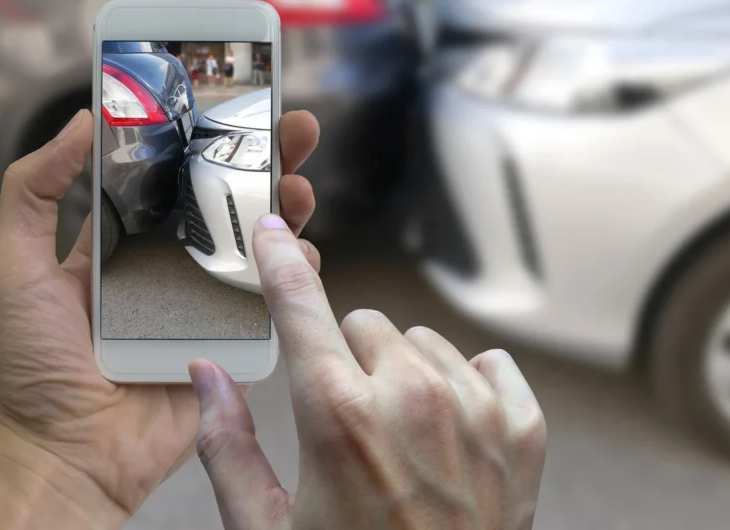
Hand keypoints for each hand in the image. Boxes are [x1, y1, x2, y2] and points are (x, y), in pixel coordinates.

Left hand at [0, 108, 320, 527]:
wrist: (72, 451)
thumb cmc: (36, 365)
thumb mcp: (16, 264)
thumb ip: (33, 189)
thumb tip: (82, 120)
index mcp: (129, 242)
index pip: (177, 178)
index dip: (208, 141)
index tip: (236, 105)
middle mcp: (175, 266)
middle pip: (232, 202)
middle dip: (267, 163)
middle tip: (294, 130)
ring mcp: (210, 303)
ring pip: (263, 245)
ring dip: (289, 210)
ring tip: (298, 190)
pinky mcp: (236, 340)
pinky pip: (277, 301)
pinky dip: (296, 273)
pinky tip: (300, 254)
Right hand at [190, 220, 547, 528]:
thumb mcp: (265, 529)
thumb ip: (226, 445)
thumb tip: (205, 376)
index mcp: (338, 414)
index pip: (300, 305)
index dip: (279, 262)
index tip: (274, 230)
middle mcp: (412, 397)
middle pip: (365, 323)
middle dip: (348, 358)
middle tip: (348, 420)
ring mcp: (476, 409)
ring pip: (424, 342)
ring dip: (406, 375)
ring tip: (401, 440)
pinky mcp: (524, 427)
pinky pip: (488, 364)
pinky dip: (468, 390)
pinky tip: (453, 437)